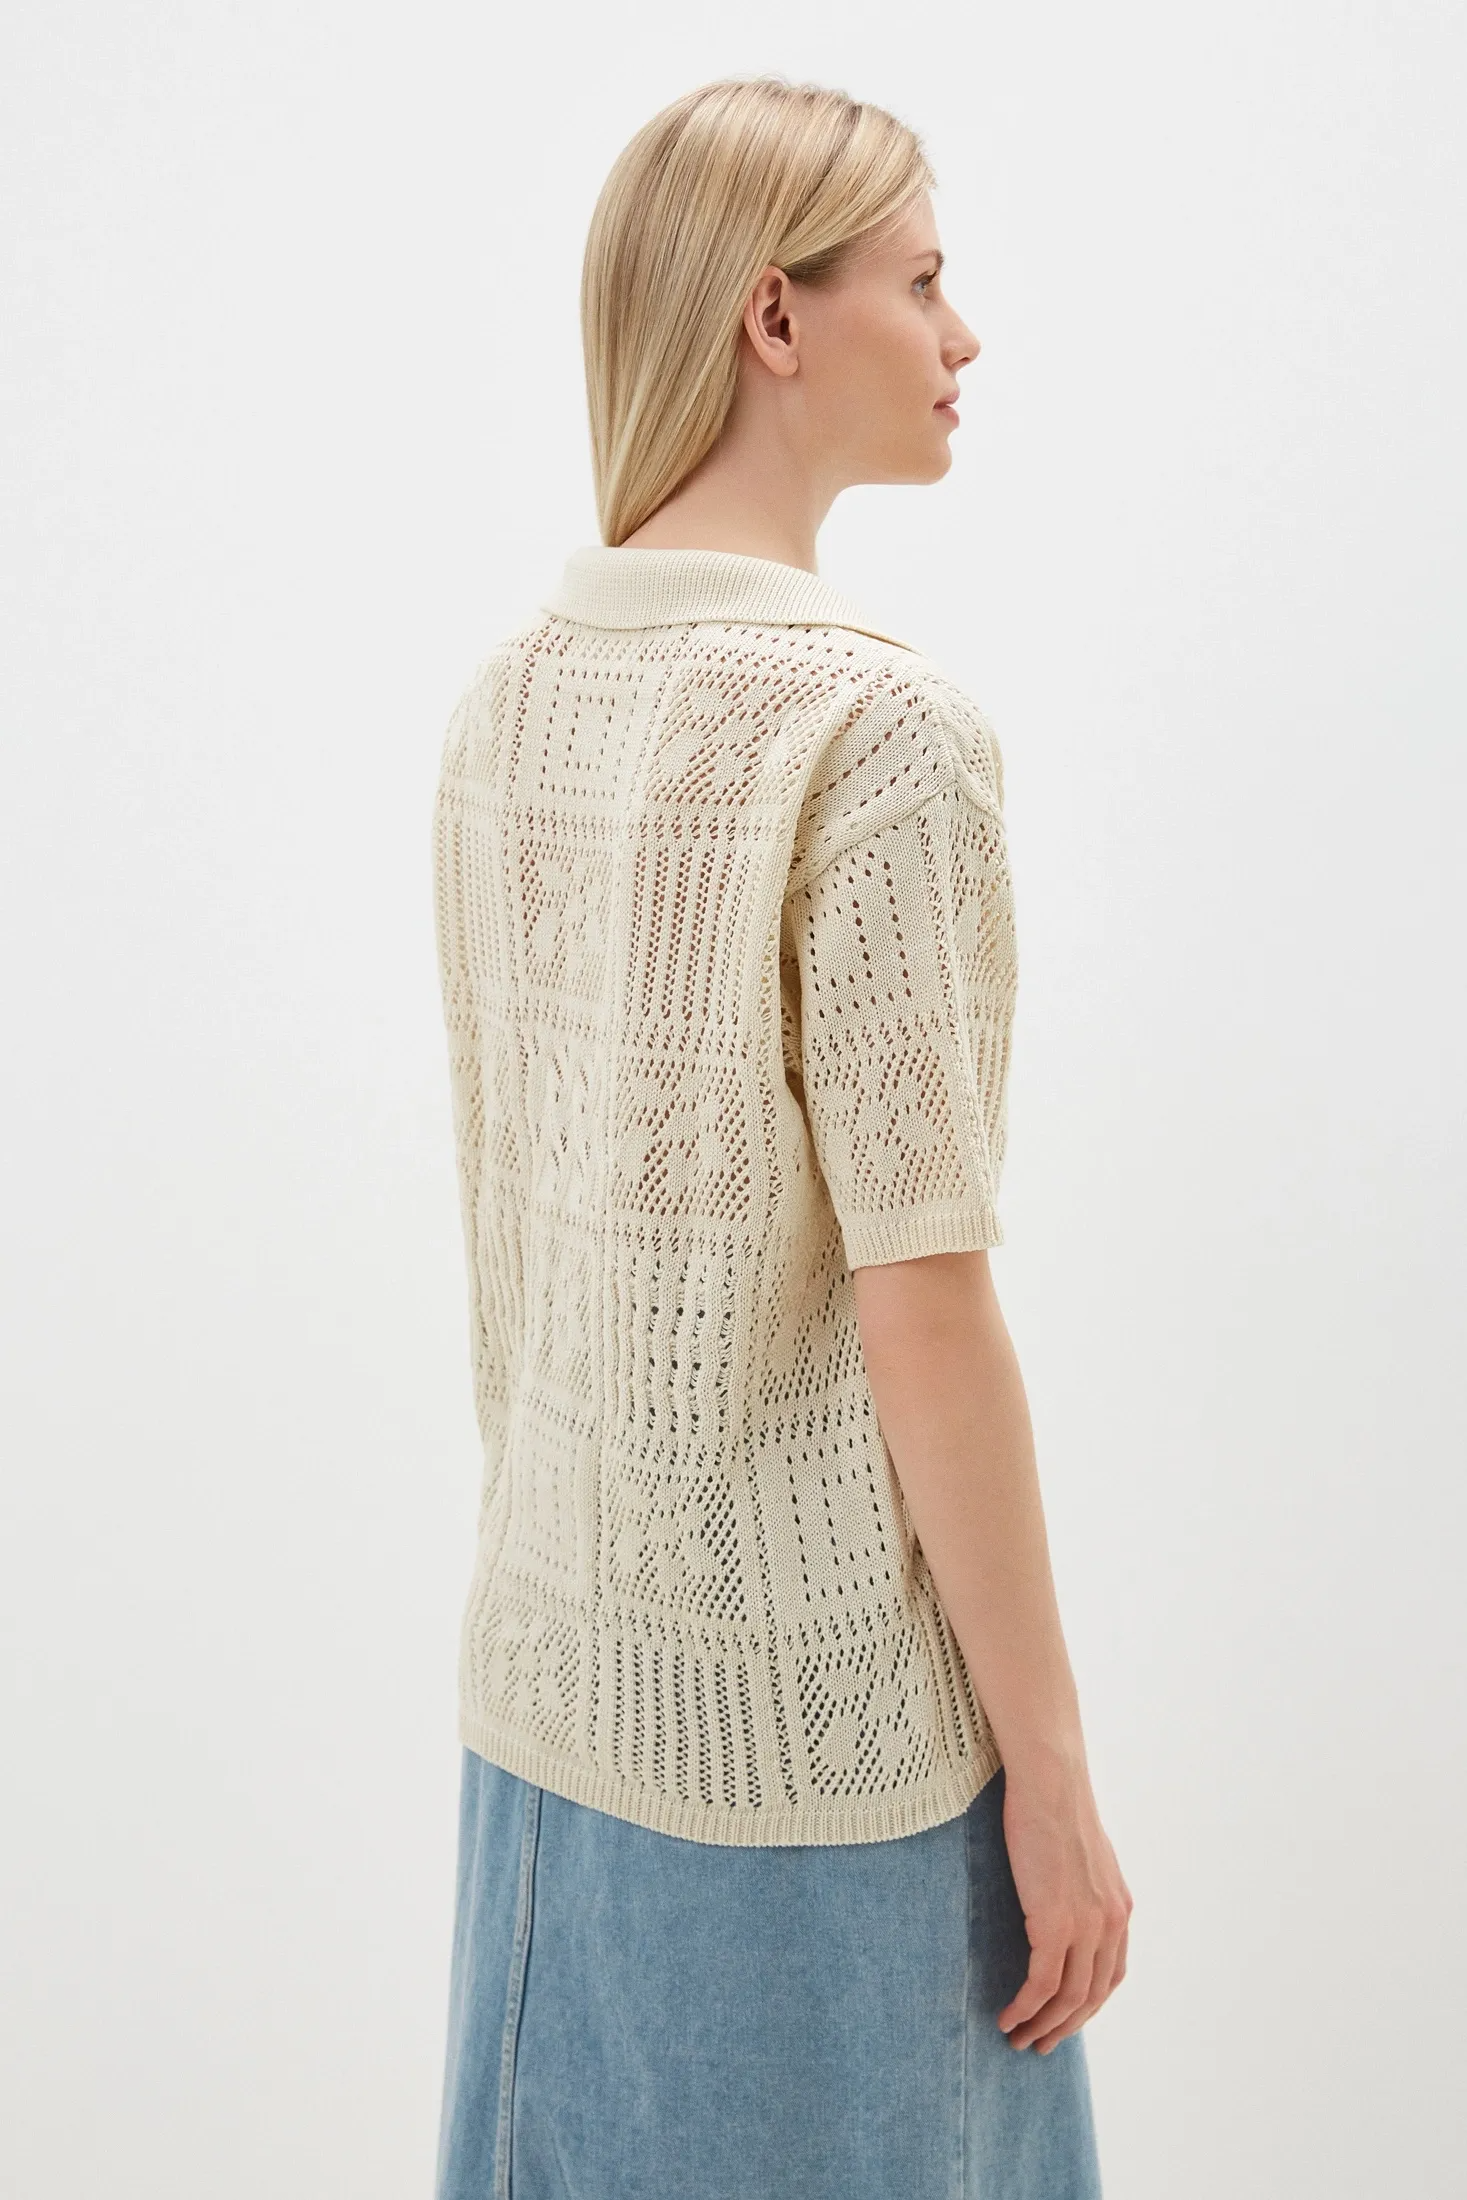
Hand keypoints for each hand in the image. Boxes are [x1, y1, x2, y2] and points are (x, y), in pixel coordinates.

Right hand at [996, 1754, 1131, 2052]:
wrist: (1050, 1781)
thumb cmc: (1054, 1804)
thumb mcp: (1080, 1854)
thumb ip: (1080, 1886)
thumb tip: (1061, 1898)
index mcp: (1119, 1908)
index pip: (1110, 1976)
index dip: (1086, 2006)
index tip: (1062, 2020)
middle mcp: (1111, 1923)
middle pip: (1091, 1996)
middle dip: (1064, 2027)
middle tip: (1038, 2044)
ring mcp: (1086, 1926)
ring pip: (1068, 1998)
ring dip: (1042, 2025)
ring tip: (1017, 2037)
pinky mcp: (1055, 1923)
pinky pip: (1041, 1983)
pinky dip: (1025, 2007)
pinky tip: (1008, 2015)